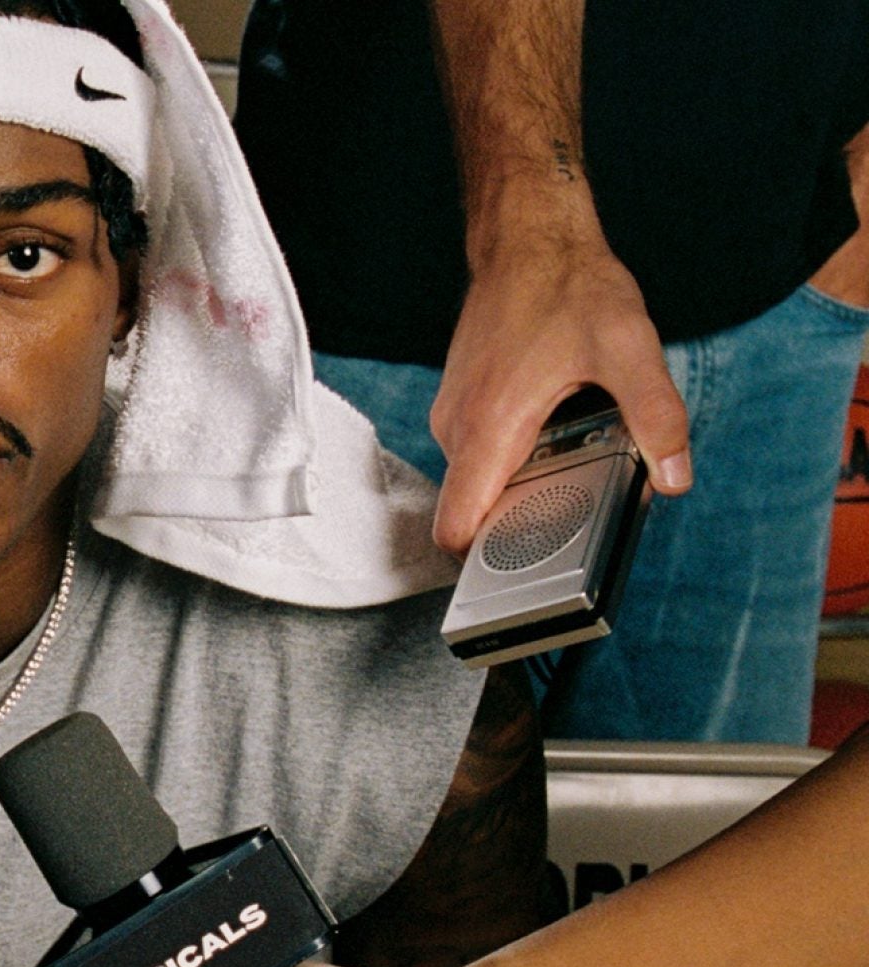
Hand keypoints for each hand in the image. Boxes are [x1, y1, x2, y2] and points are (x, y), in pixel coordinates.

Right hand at [428, 236, 691, 554]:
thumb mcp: (629, 349)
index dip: (483, 559)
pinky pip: (479, 449)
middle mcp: (460, 425)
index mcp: (491, 426)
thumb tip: (675, 474)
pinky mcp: (459, 398)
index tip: (521, 566)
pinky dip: (512, 449)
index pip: (457, 526)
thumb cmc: (566, 285)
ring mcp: (454, 411)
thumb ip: (657, 417)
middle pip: (474, 507)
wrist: (529, 237)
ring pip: (478, 476)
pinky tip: (552, 420)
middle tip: (576, 498)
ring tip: (569, 449)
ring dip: (519, 477)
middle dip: (521, 514)